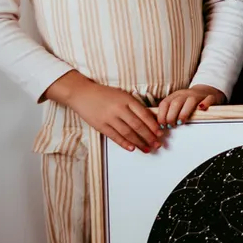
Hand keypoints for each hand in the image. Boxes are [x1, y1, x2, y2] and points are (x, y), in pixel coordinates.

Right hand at [47, 71, 162, 151]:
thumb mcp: (122, 95)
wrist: (82, 93)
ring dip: (139, 143)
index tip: (160, 133)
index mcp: (127, 99)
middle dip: (149, 136)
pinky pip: (115, 136)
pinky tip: (132, 148)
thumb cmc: (104, 94)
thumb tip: (150, 119)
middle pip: (138, 125)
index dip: (153, 125)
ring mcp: (109, 118)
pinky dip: (124, 143)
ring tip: (147, 148)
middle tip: (157, 144)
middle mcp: (119, 108)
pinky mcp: (100, 125)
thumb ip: (134, 106)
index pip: (144, 114)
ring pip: (128, 133)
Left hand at [157, 85, 225, 126]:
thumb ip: (169, 111)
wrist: (206, 91)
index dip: (162, 115)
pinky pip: (208, 99)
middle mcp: (186, 94)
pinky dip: (205, 104)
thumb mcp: (177, 103)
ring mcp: (198, 95)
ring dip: (184, 113)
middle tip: (171, 125)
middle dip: (171, 116)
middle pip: (176, 103)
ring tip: (180, 122)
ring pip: (190, 101)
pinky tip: (201, 109)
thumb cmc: (188, 101)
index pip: (165, 103)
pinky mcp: (210, 97)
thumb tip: (159, 125)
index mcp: (175, 95)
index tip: (162, 125)